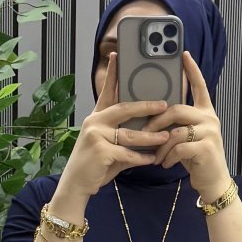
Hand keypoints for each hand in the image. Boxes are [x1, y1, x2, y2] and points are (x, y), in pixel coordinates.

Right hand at [61, 51, 170, 196]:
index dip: (112, 74)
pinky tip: (152, 159)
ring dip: (150, 136)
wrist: (76, 185)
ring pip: (130, 134)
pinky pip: (127, 153)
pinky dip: (141, 158)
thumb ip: (123, 136)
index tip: (117, 56)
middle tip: (164, 105)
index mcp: (96, 117)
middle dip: (146, 106)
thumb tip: (147, 131)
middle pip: (124, 109)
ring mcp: (96, 136)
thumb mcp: (107, 145)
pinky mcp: (100, 151)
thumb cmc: (94, 165)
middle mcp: (94, 122)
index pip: (106, 92)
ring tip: (165, 136)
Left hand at [147, 50, 231, 197]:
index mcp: (205, 112)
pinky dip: (168, 156)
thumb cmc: (196, 158)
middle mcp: (209, 118)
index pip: (199, 86)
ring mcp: (210, 132)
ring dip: (160, 145)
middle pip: (177, 109)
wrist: (212, 181)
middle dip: (156, 121)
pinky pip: (179, 147)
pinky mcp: (207, 148)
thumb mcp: (186, 136)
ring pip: (175, 130)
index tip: (183, 54)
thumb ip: (177, 123)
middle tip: (144, 132)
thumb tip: (154, 113)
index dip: (191, 70)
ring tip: (156, 156)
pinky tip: (164, 163)